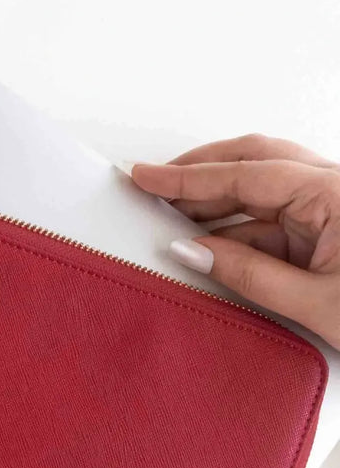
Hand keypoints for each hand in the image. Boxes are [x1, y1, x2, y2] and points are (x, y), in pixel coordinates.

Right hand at [128, 133, 339, 347]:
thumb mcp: (316, 304)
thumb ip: (248, 275)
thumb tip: (192, 252)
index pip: (249, 175)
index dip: (189, 177)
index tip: (147, 176)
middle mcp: (339, 190)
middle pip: (257, 163)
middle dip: (200, 174)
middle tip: (152, 186)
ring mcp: (336, 208)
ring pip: (264, 191)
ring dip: (216, 204)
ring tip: (170, 217)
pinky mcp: (332, 231)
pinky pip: (276, 221)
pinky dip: (238, 233)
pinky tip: (208, 246)